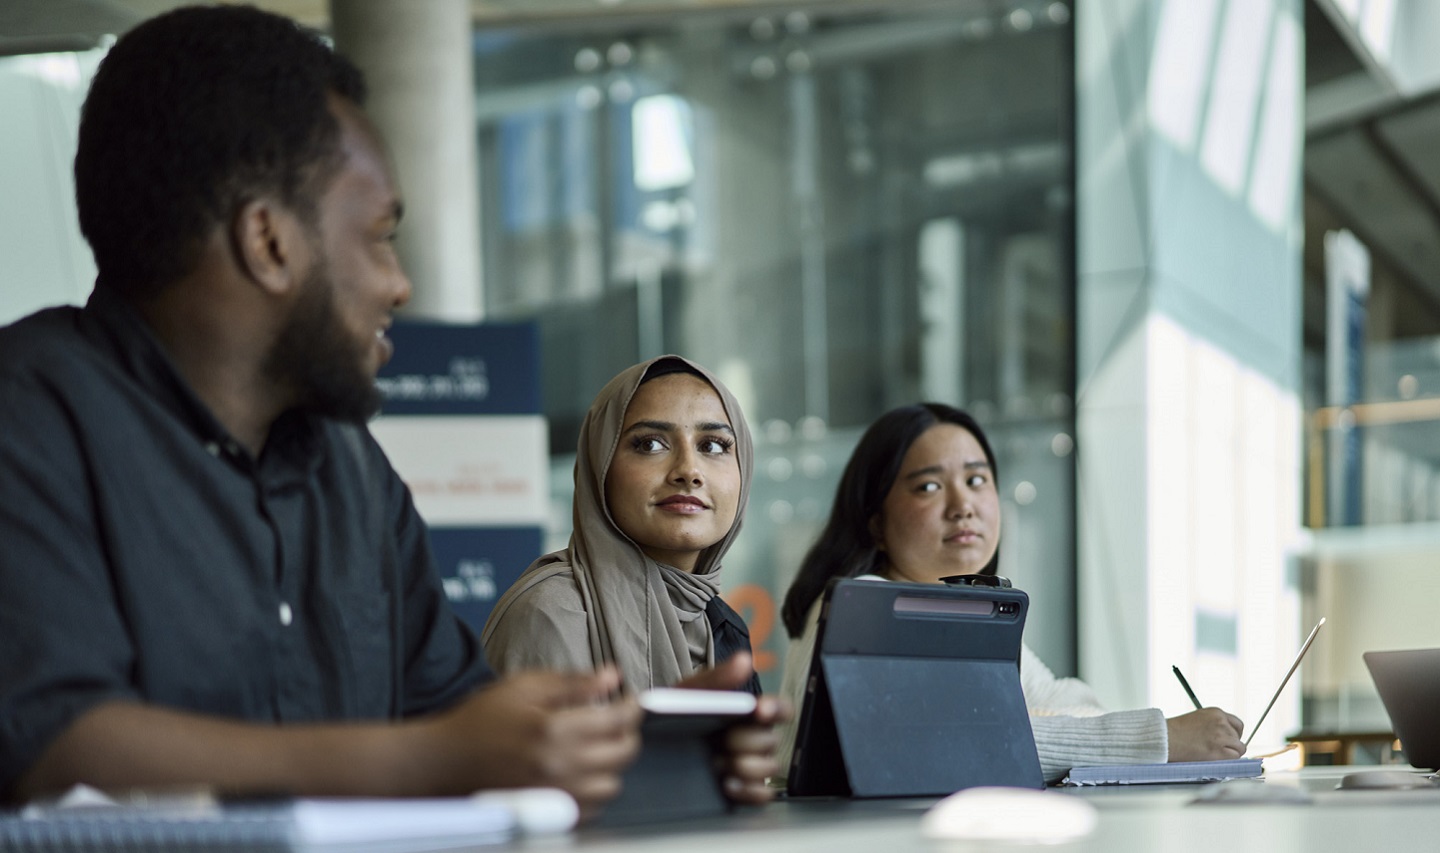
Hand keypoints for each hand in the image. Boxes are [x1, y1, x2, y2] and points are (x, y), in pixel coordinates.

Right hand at [423, 667, 640, 819]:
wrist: (444, 762)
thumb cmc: (479, 721)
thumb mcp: (524, 687)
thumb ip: (573, 683)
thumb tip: (611, 676)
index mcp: (554, 730)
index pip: (618, 719)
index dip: (632, 706)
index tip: (631, 699)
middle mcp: (559, 767)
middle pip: (623, 754)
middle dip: (626, 732)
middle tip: (615, 721)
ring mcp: (555, 795)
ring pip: (611, 784)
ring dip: (611, 763)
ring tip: (596, 746)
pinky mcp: (548, 815)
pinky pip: (591, 808)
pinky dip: (593, 789)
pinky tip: (579, 770)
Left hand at [676, 653, 793, 803]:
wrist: (647, 745)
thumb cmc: (674, 716)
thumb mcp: (691, 693)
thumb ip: (718, 677)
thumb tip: (744, 659)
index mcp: (746, 712)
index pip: (780, 709)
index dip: (777, 708)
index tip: (760, 710)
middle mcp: (751, 738)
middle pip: (772, 740)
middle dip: (748, 741)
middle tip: (724, 741)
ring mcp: (747, 765)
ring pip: (769, 768)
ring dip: (746, 766)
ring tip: (718, 762)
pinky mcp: (741, 790)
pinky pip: (761, 794)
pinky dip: (748, 790)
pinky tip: (726, 782)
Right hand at [1166, 707, 1244, 761]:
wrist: (1165, 738)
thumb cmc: (1175, 732)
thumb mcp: (1198, 719)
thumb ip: (1213, 724)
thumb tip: (1226, 737)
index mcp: (1215, 712)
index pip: (1237, 724)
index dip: (1234, 734)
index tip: (1229, 741)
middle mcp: (1221, 722)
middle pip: (1238, 737)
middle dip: (1231, 744)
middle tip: (1218, 750)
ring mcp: (1221, 736)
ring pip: (1239, 748)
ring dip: (1229, 753)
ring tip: (1213, 754)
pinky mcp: (1220, 750)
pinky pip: (1234, 758)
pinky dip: (1228, 761)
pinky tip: (1215, 759)